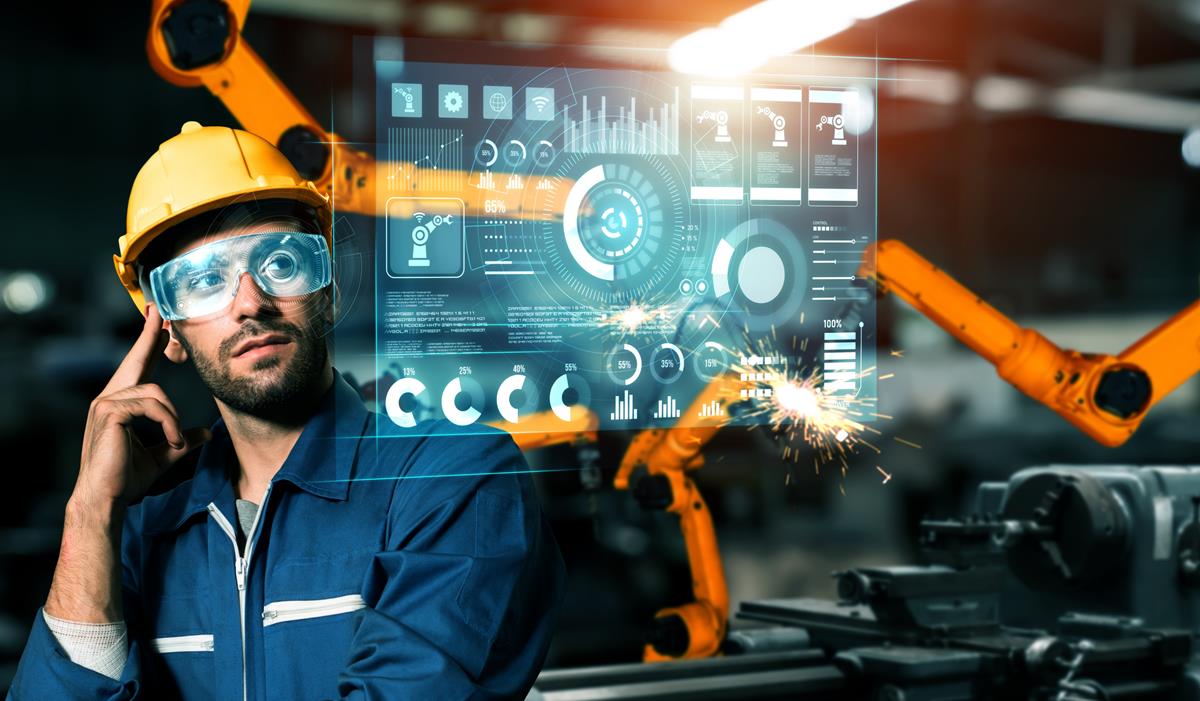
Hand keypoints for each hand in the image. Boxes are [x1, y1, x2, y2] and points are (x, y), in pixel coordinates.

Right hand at [72, 304, 209, 512]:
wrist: (106, 499)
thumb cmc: (126, 479)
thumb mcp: (163, 455)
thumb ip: (181, 439)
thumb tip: (206, 434)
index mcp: (119, 403)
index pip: (137, 367)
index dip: (148, 343)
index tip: (158, 322)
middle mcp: (109, 398)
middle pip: (136, 360)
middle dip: (150, 336)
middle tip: (161, 314)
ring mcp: (106, 403)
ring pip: (154, 391)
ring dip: (172, 418)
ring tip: (176, 441)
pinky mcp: (109, 412)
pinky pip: (151, 406)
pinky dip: (168, 423)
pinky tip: (172, 441)